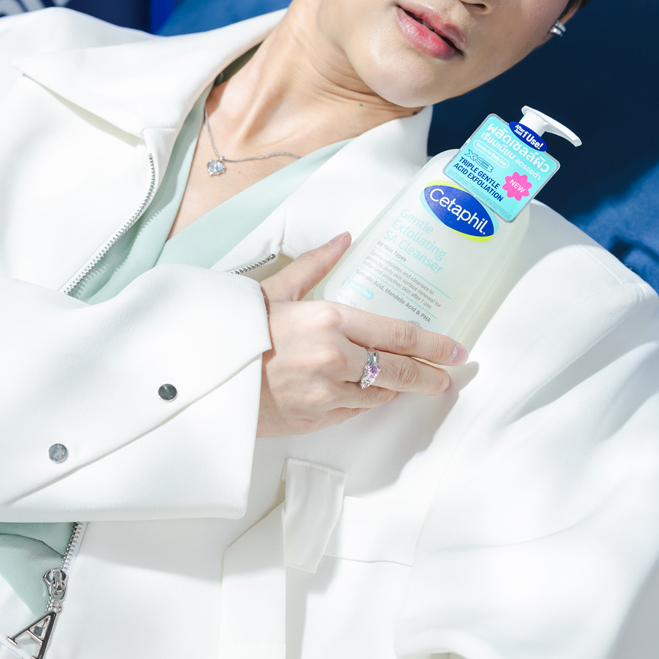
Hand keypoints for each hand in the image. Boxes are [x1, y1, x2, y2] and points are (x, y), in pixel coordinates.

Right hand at [257, 232, 466, 437]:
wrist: (203, 376)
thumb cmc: (238, 329)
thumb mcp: (276, 290)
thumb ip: (316, 266)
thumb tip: (345, 239)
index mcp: (329, 319)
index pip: (398, 335)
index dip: (434, 345)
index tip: (456, 350)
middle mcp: (334, 358)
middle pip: (399, 371)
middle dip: (430, 375)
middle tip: (448, 376)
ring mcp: (326, 393)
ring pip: (379, 394)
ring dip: (397, 388)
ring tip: (413, 382)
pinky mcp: (315, 419)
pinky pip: (355, 411)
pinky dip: (367, 401)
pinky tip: (373, 393)